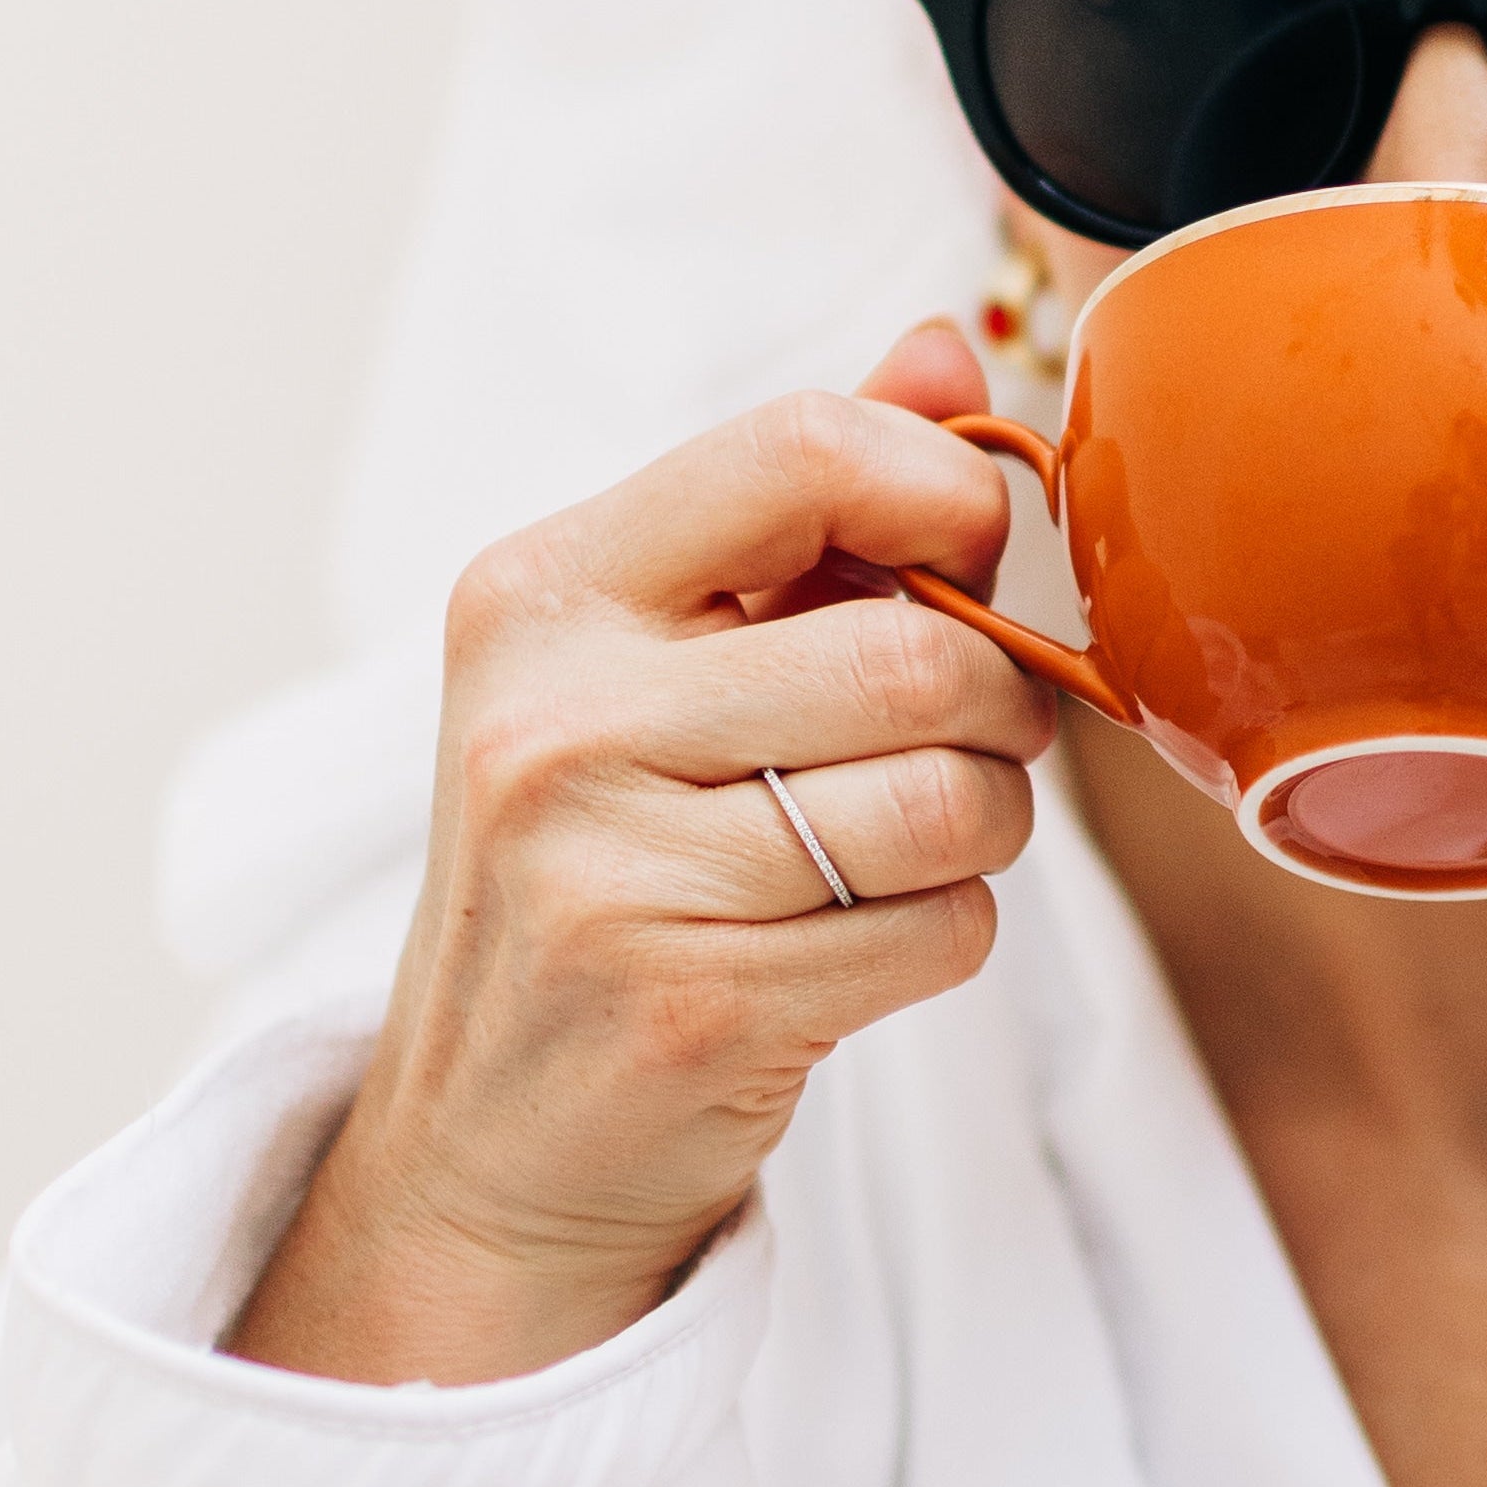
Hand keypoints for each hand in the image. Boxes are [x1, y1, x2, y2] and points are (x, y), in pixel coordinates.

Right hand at [228, 323, 1054, 1383]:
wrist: (487, 1139)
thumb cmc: (607, 859)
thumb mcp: (657, 656)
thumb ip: (804, 502)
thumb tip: (947, 346)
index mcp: (544, 594)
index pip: (803, 450)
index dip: (941, 494)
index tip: (963, 558)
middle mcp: (555, 721)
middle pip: (919, 655)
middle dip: (999, 703)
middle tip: (962, 739)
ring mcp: (610, 874)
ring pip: (953, 799)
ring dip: (984, 828)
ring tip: (901, 844)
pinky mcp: (691, 1007)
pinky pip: (942, 931)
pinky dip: (946, 935)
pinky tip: (853, 945)